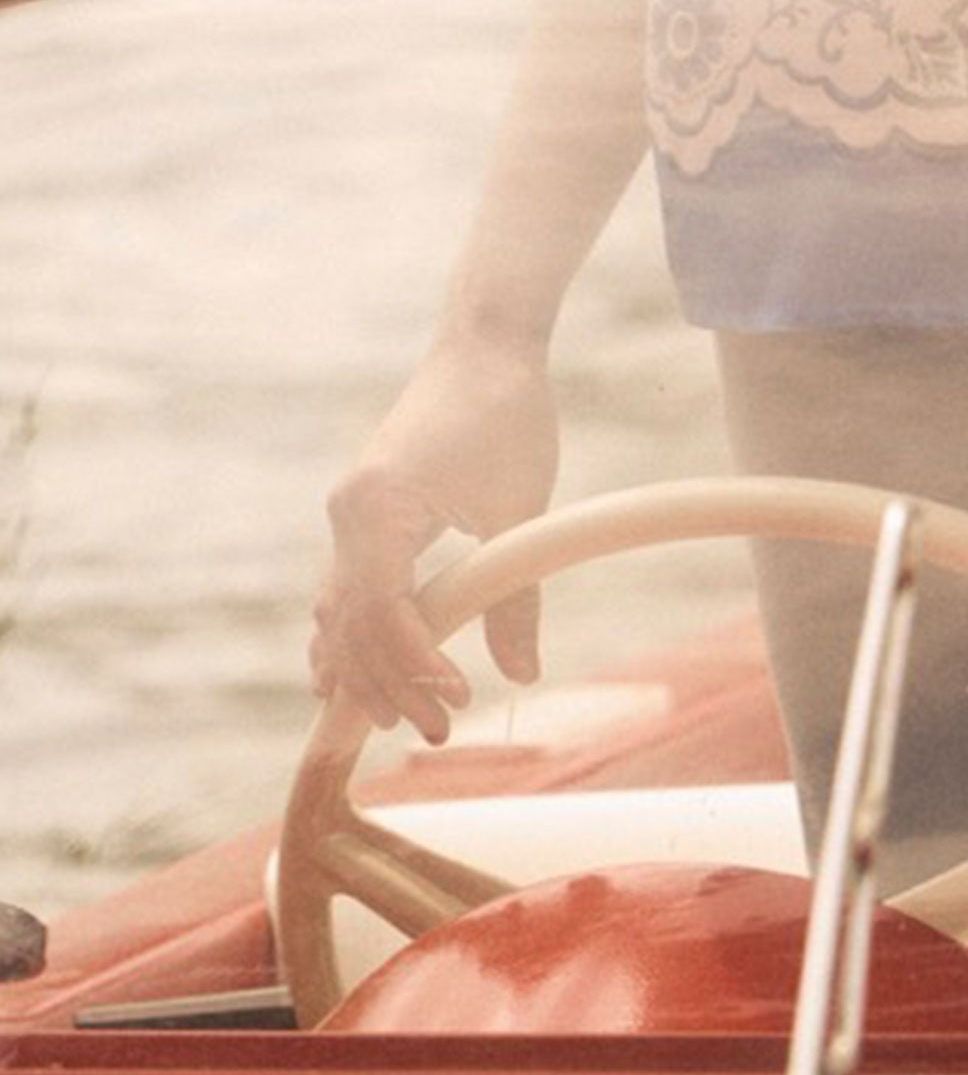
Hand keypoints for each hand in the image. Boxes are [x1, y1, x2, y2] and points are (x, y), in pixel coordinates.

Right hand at [310, 330, 559, 742]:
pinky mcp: (361, 512)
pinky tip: (361, 675)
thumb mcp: (521, 509)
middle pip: (350, 624)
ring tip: (396, 719)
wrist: (487, 345)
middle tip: (438, 729)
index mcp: (376, 507)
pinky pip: (345, 588)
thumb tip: (522, 676)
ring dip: (363, 668)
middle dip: (387, 684)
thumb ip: (518, 595)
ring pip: (337, 612)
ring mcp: (347, 513)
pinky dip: (353, 634)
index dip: (413, 665)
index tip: (456, 699)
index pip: (382, 612)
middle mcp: (347, 514)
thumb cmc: (508, 415)